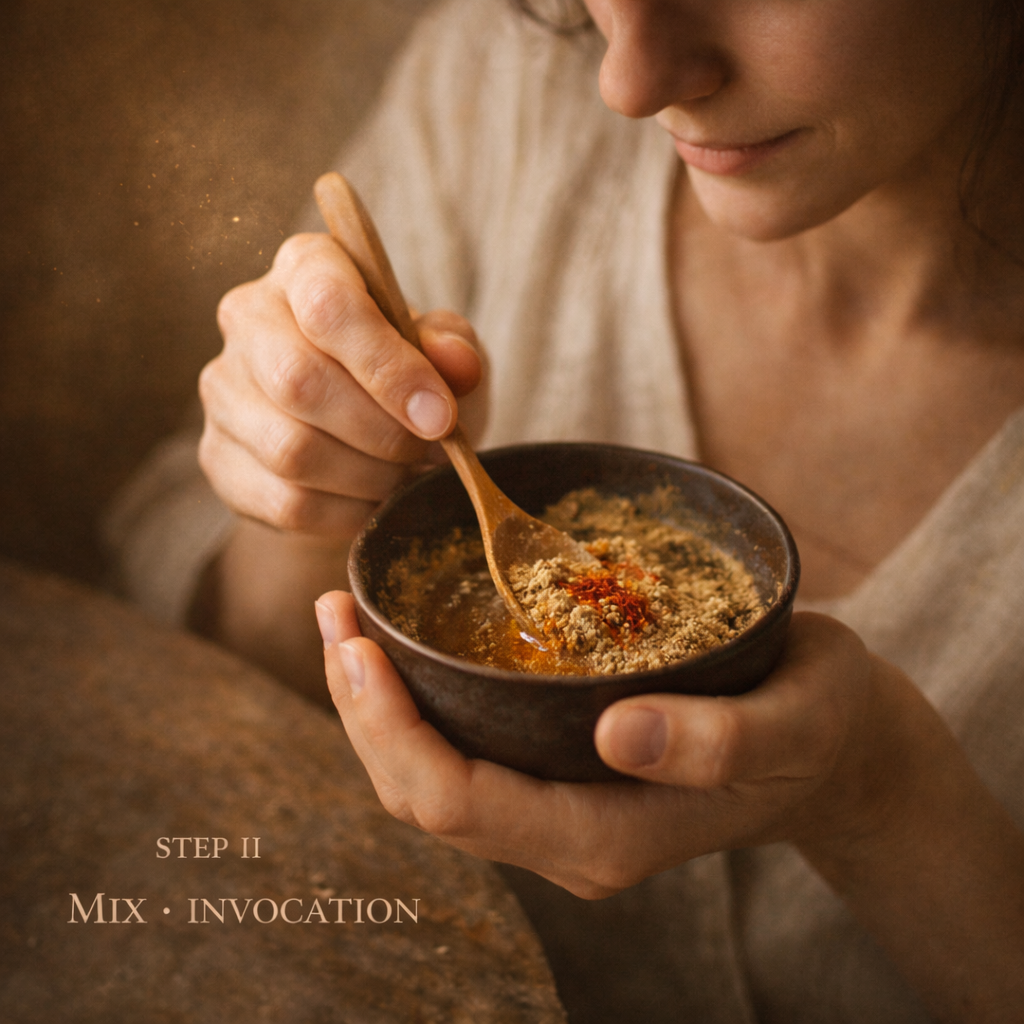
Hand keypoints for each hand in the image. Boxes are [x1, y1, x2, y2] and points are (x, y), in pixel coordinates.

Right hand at [198, 232, 486, 540]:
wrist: (366, 440)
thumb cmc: (407, 378)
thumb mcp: (444, 353)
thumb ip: (454, 350)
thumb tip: (457, 363)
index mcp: (306, 267)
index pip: (329, 304)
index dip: (389, 367)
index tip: (440, 416)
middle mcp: (248, 317)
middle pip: (299, 380)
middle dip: (382, 431)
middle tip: (430, 452)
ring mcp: (224, 390)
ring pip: (291, 449)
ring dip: (369, 476)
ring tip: (408, 475)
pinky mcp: (219, 457)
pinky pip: (285, 501)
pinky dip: (347, 513)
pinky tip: (377, 501)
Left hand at [315, 594, 891, 897]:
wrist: (834, 749)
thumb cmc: (819, 724)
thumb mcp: (797, 722)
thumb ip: (719, 740)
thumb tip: (615, 733)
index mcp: (606, 837)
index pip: (460, 802)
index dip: (392, 730)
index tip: (357, 647)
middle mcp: (565, 838)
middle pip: (422, 795)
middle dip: (361, 712)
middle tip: (332, 615)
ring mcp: (557, 814)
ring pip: (431, 780)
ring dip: (375, 707)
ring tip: (344, 624)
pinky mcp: (558, 779)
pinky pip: (463, 755)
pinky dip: (417, 704)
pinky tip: (402, 647)